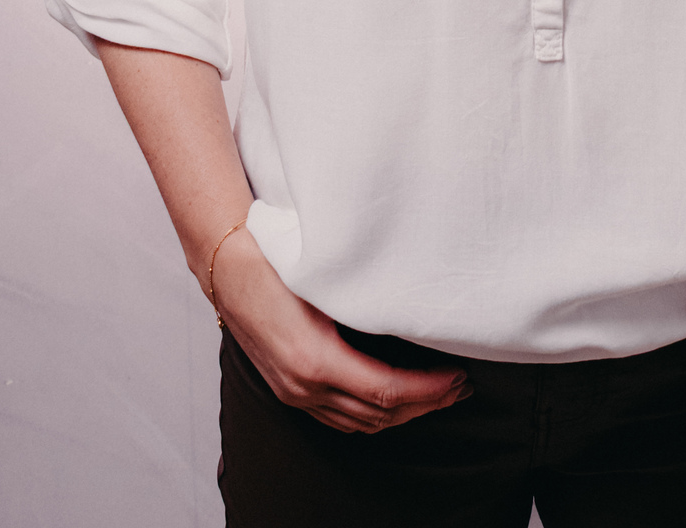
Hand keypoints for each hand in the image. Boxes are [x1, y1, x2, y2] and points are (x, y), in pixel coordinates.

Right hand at [211, 228, 471, 432]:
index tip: (457, 375)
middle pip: (379, 414)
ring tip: (436, 394)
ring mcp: (294, 393)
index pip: (387, 390)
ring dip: (403, 414)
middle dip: (426, 404)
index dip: (428, 389)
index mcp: (316, 360)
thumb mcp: (324, 281)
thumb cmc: (276, 262)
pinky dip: (373, 415)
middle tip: (460, 386)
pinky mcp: (288, 391)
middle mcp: (304, 386)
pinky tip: (393, 402)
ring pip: (360, 422)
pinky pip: (339, 418)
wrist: (226, 269)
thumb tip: (413, 308)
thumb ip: (363, 301)